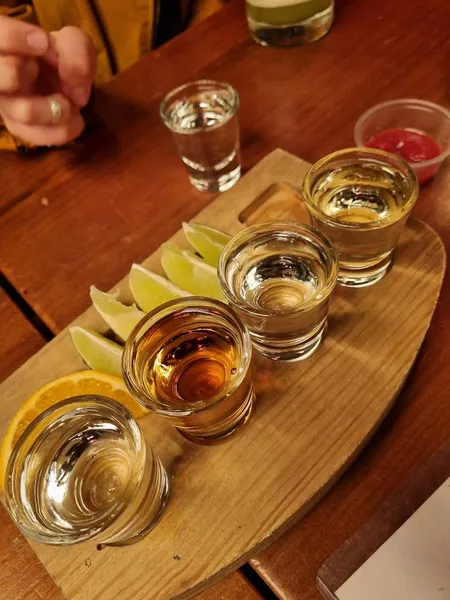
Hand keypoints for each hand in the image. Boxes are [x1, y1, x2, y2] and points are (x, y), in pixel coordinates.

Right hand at [0, 16, 95, 145]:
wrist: (63, 82)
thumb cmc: (60, 56)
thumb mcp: (73, 43)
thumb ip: (75, 53)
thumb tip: (76, 93)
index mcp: (3, 46)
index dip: (16, 38)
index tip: (44, 42)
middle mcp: (0, 79)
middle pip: (2, 78)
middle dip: (27, 74)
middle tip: (41, 71)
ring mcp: (6, 106)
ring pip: (25, 113)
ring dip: (57, 108)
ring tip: (69, 102)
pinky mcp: (19, 128)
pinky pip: (39, 136)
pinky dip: (64, 129)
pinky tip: (76, 119)